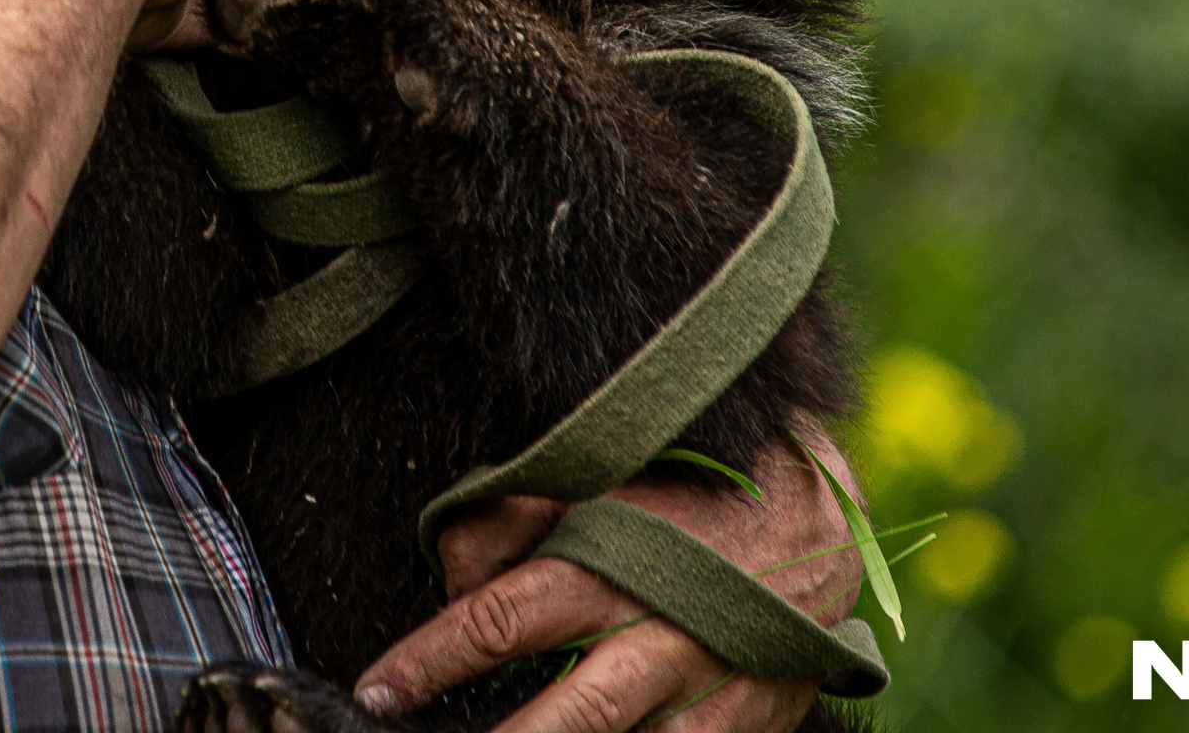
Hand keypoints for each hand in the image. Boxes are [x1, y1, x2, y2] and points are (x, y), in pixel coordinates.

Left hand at [355, 430, 864, 732]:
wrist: (812, 514)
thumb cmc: (682, 492)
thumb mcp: (593, 480)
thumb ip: (513, 518)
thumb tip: (453, 570)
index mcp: (609, 566)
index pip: (498, 620)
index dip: (428, 661)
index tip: (376, 690)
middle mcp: (657, 635)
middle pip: (563, 714)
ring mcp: (707, 690)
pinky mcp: (745, 726)